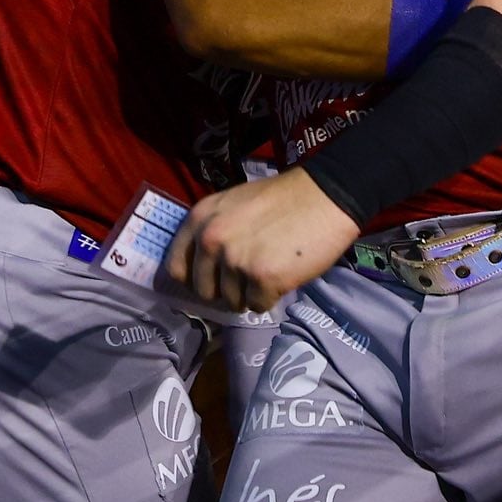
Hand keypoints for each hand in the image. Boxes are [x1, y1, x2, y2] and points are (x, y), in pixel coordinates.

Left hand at [164, 169, 359, 311]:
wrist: (325, 195)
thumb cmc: (282, 199)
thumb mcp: (233, 204)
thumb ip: (213, 230)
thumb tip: (203, 268)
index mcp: (199, 219)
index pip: (176, 267)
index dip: (195, 278)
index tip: (211, 281)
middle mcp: (211, 239)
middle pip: (204, 290)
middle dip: (225, 290)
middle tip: (247, 278)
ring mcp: (236, 260)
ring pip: (231, 301)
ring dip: (250, 293)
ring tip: (270, 270)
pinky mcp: (262, 278)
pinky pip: (257, 306)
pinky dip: (271, 297)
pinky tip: (283, 276)